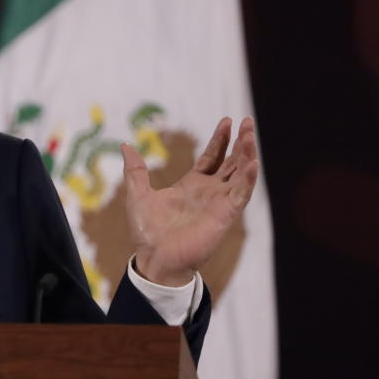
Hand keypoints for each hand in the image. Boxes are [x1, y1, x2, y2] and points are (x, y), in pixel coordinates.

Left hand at [123, 117, 259, 286]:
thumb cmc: (147, 232)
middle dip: (241, 142)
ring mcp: (219, 202)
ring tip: (251, 135)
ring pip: (240, 174)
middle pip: (231, 161)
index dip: (220, 140)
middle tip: (248, 121)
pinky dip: (248, 178)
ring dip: (248, 154)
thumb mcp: (138, 195)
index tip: (227, 121)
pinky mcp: (225, 215)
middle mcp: (209, 192)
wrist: (154, 257)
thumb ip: (136, 171)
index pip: (212, 157)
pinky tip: (253, 163)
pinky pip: (241, 194)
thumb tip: (125, 145)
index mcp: (192, 185)